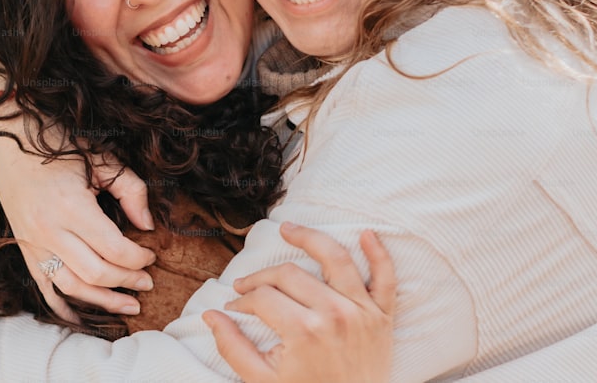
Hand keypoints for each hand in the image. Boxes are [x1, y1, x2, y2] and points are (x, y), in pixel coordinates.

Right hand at [0, 129, 156, 321]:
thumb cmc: (60, 143)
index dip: (138, 258)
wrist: (9, 136)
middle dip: (126, 282)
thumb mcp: (102, 159)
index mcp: (70, 206)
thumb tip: (148, 226)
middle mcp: (48, 230)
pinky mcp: (23, 249)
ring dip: (103, 300)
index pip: (113, 249)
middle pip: (94, 273)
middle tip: (148, 282)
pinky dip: (65, 306)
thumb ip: (131, 191)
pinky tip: (85, 316)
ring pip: (70, 288)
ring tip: (129, 304)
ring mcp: (31, 243)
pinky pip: (44, 288)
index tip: (152, 255)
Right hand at [203, 223, 395, 382]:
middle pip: (290, 274)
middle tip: (246, 285)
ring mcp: (361, 312)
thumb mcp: (262, 382)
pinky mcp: (383, 316)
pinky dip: (379, 254)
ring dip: (310, 238)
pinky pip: (386, 278)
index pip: (263, 298)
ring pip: (336, 258)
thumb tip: (210, 316)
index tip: (234, 308)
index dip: (242, 301)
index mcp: (304, 332)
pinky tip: (367, 234)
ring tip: (289, 230)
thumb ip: (233, 347)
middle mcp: (334, 315)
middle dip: (261, 277)